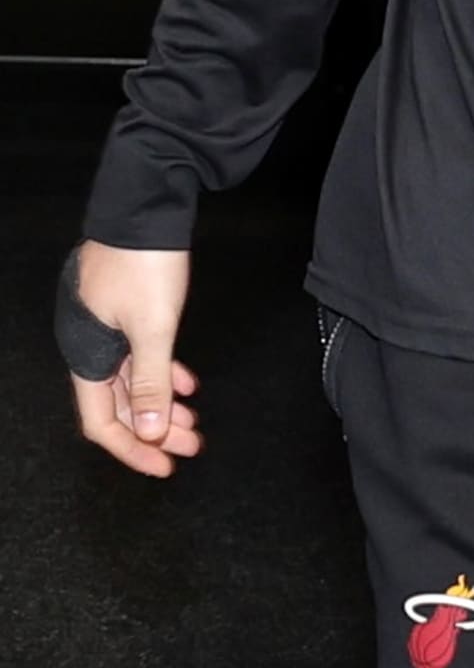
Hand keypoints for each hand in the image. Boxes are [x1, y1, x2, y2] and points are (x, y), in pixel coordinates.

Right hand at [69, 240, 203, 478]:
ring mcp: (105, 325)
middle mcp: (89, 343)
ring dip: (163, 402)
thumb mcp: (153, 325)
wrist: (147, 201)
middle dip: (156, 429)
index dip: (132, 449)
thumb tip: (150, 434)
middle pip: (120, 404)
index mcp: (86, 353)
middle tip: (192, 444)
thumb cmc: (145, 261)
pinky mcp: (124, 307)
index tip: (165, 466)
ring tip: (194, 419)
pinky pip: (140, 353)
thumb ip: (152, 382)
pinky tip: (187, 381)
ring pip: (133, 379)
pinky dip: (164, 370)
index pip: (100, 422)